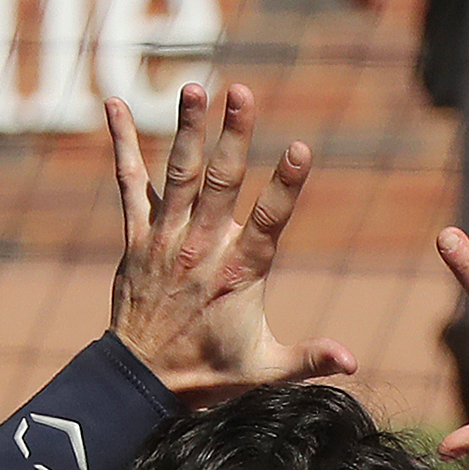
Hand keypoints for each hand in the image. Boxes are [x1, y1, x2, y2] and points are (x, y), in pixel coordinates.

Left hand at [108, 82, 356, 405]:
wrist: (143, 382)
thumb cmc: (210, 375)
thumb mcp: (266, 370)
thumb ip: (310, 359)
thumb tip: (354, 362)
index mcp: (239, 274)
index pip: (269, 221)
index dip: (286, 185)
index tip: (300, 148)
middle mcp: (202, 248)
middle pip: (220, 181)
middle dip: (233, 135)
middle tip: (241, 91)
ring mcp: (166, 239)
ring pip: (179, 173)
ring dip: (188, 128)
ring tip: (197, 87)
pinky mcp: (137, 237)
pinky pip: (129, 183)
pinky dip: (122, 144)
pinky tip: (114, 104)